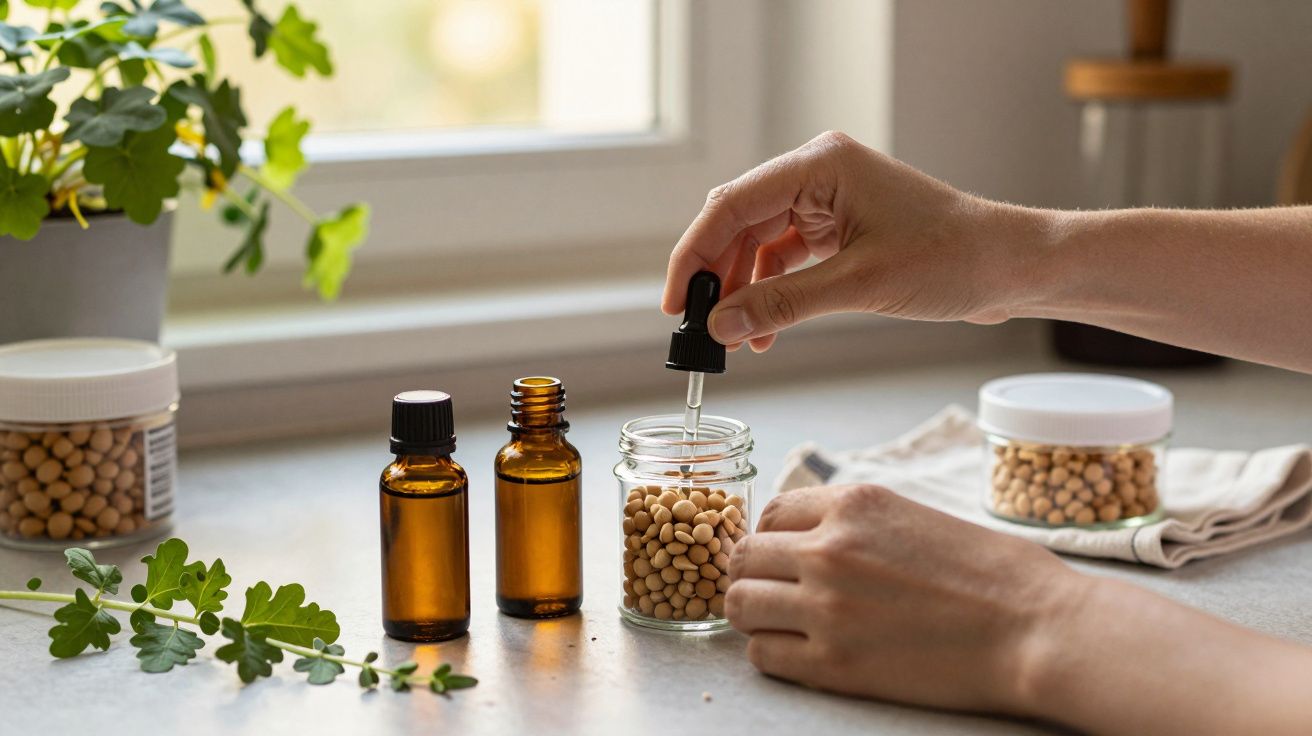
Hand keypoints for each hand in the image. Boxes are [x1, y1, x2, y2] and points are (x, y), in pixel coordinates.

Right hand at [663, 131, 1044, 351]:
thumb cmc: (953, 258)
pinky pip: (787, 260)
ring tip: (735, 339)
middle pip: (739, 223)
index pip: (731, 205)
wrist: (1011, 267)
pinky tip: (764, 331)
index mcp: (820, 165)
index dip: (694, 255)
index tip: (676, 303)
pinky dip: (772, 294)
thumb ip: (782, 304)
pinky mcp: (841, 228)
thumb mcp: (859, 284)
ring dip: (744, 291)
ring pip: (759, 244)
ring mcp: (830, 201)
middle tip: (698, 326)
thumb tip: (720, 327)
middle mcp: (819, 174)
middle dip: (716, 277)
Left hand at [726, 484, 1079, 713]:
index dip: (771, 538)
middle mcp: (829, 550)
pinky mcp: (833, 663)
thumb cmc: (995, 575)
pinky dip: (773, 654)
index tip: (780, 557)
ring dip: (755, 614)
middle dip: (754, 574)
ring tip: (783, 623)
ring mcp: (826, 607)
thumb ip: (856, 522)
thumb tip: (811, 534)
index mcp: (854, 505)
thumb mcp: (915, 516)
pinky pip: (762, 655)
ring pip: (741, 605)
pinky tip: (801, 652)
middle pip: (744, 557)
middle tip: (774, 592)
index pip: (770, 513)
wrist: (1036, 630)